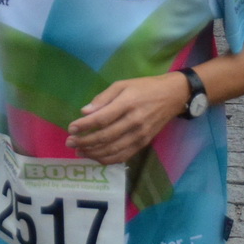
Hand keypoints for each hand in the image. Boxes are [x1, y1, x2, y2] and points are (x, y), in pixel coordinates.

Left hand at [65, 74, 185, 164]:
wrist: (172, 96)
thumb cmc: (144, 87)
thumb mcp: (123, 84)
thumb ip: (103, 98)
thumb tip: (84, 112)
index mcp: (128, 103)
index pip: (102, 118)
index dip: (85, 125)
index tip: (71, 128)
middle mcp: (134, 121)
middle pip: (105, 137)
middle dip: (85, 141)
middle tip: (70, 142)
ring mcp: (140, 135)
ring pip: (113, 150)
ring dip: (93, 153)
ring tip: (79, 151)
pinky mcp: (144, 143)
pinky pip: (123, 156)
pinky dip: (107, 159)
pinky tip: (96, 156)